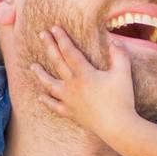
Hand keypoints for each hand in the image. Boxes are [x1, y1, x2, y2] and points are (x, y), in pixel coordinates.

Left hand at [29, 25, 137, 141]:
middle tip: (41, 34)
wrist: (117, 127)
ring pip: (50, 85)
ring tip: (33, 66)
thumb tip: (114, 41)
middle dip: (49, 47)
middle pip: (58, 63)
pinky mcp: (71, 113)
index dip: (62, 39)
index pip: (70, 52)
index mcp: (84, 74)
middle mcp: (73, 86)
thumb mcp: (123, 74)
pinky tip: (40, 97)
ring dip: (40, 74)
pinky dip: (47, 101)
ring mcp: (69, 100)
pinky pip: (55, 106)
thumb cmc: (121, 100)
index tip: (54, 28)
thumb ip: (119, 55)